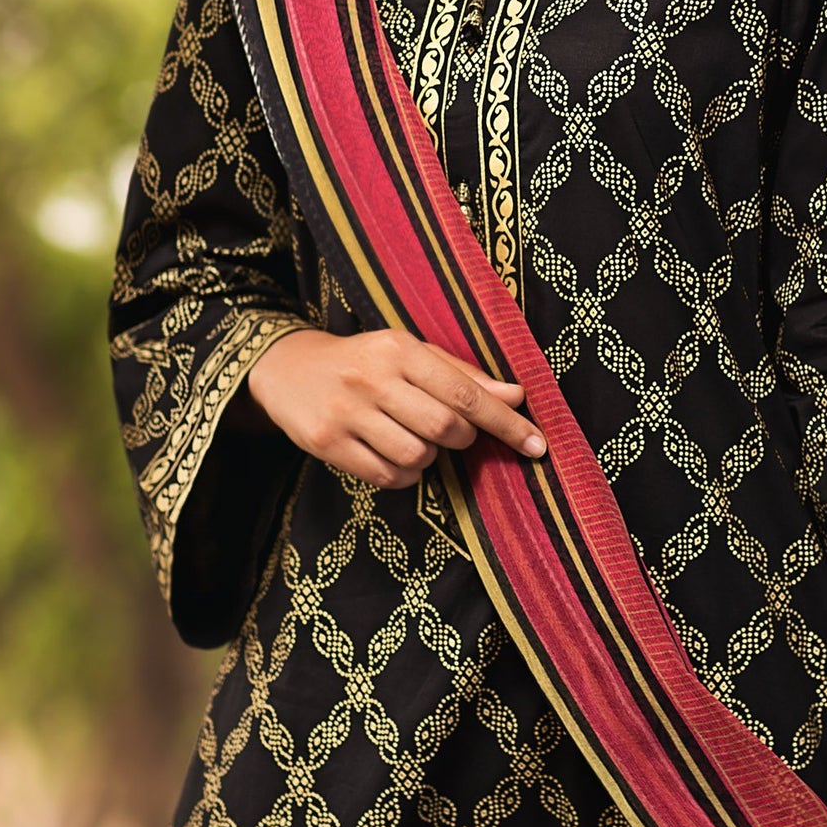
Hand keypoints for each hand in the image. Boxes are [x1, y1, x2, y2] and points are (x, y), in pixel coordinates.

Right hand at [244, 327, 545, 488]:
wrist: (288, 368)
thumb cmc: (365, 361)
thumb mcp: (410, 353)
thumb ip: (462, 375)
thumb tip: (516, 395)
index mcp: (399, 349)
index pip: (465, 392)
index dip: (505, 422)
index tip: (538, 445)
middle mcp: (372, 378)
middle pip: (446, 428)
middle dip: (462, 439)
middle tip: (454, 432)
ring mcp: (346, 413)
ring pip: (418, 457)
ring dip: (429, 457)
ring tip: (412, 437)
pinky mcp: (326, 444)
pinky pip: (387, 477)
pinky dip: (403, 474)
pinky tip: (391, 453)